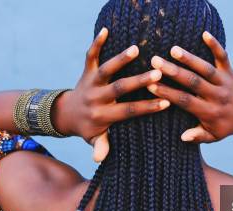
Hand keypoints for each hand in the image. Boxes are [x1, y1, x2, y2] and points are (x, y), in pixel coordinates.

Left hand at [56, 28, 170, 161]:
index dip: (146, 107)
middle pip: (118, 88)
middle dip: (138, 81)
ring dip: (119, 59)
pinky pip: (89, 56)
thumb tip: (99, 158)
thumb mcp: (94, 140)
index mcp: (102, 116)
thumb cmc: (88, 129)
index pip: (127, 111)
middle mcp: (96, 98)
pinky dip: (96, 43)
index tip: (165, 102)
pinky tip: (105, 30)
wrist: (66, 114)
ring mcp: (90, 83)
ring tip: (136, 49)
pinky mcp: (86, 71)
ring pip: (105, 70)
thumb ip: (100, 146)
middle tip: (157, 73)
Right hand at [147, 31, 232, 142]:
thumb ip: (198, 136)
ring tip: (173, 49)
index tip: (151, 85)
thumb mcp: (213, 136)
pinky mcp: (229, 71)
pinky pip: (223, 56)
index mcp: (209, 112)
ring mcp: (224, 82)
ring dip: (190, 58)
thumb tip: (183, 137)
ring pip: (206, 69)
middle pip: (194, 82)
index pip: (186, 102)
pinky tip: (204, 33)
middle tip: (155, 62)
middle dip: (174, 72)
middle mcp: (217, 96)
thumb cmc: (224, 125)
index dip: (168, 93)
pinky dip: (215, 45)